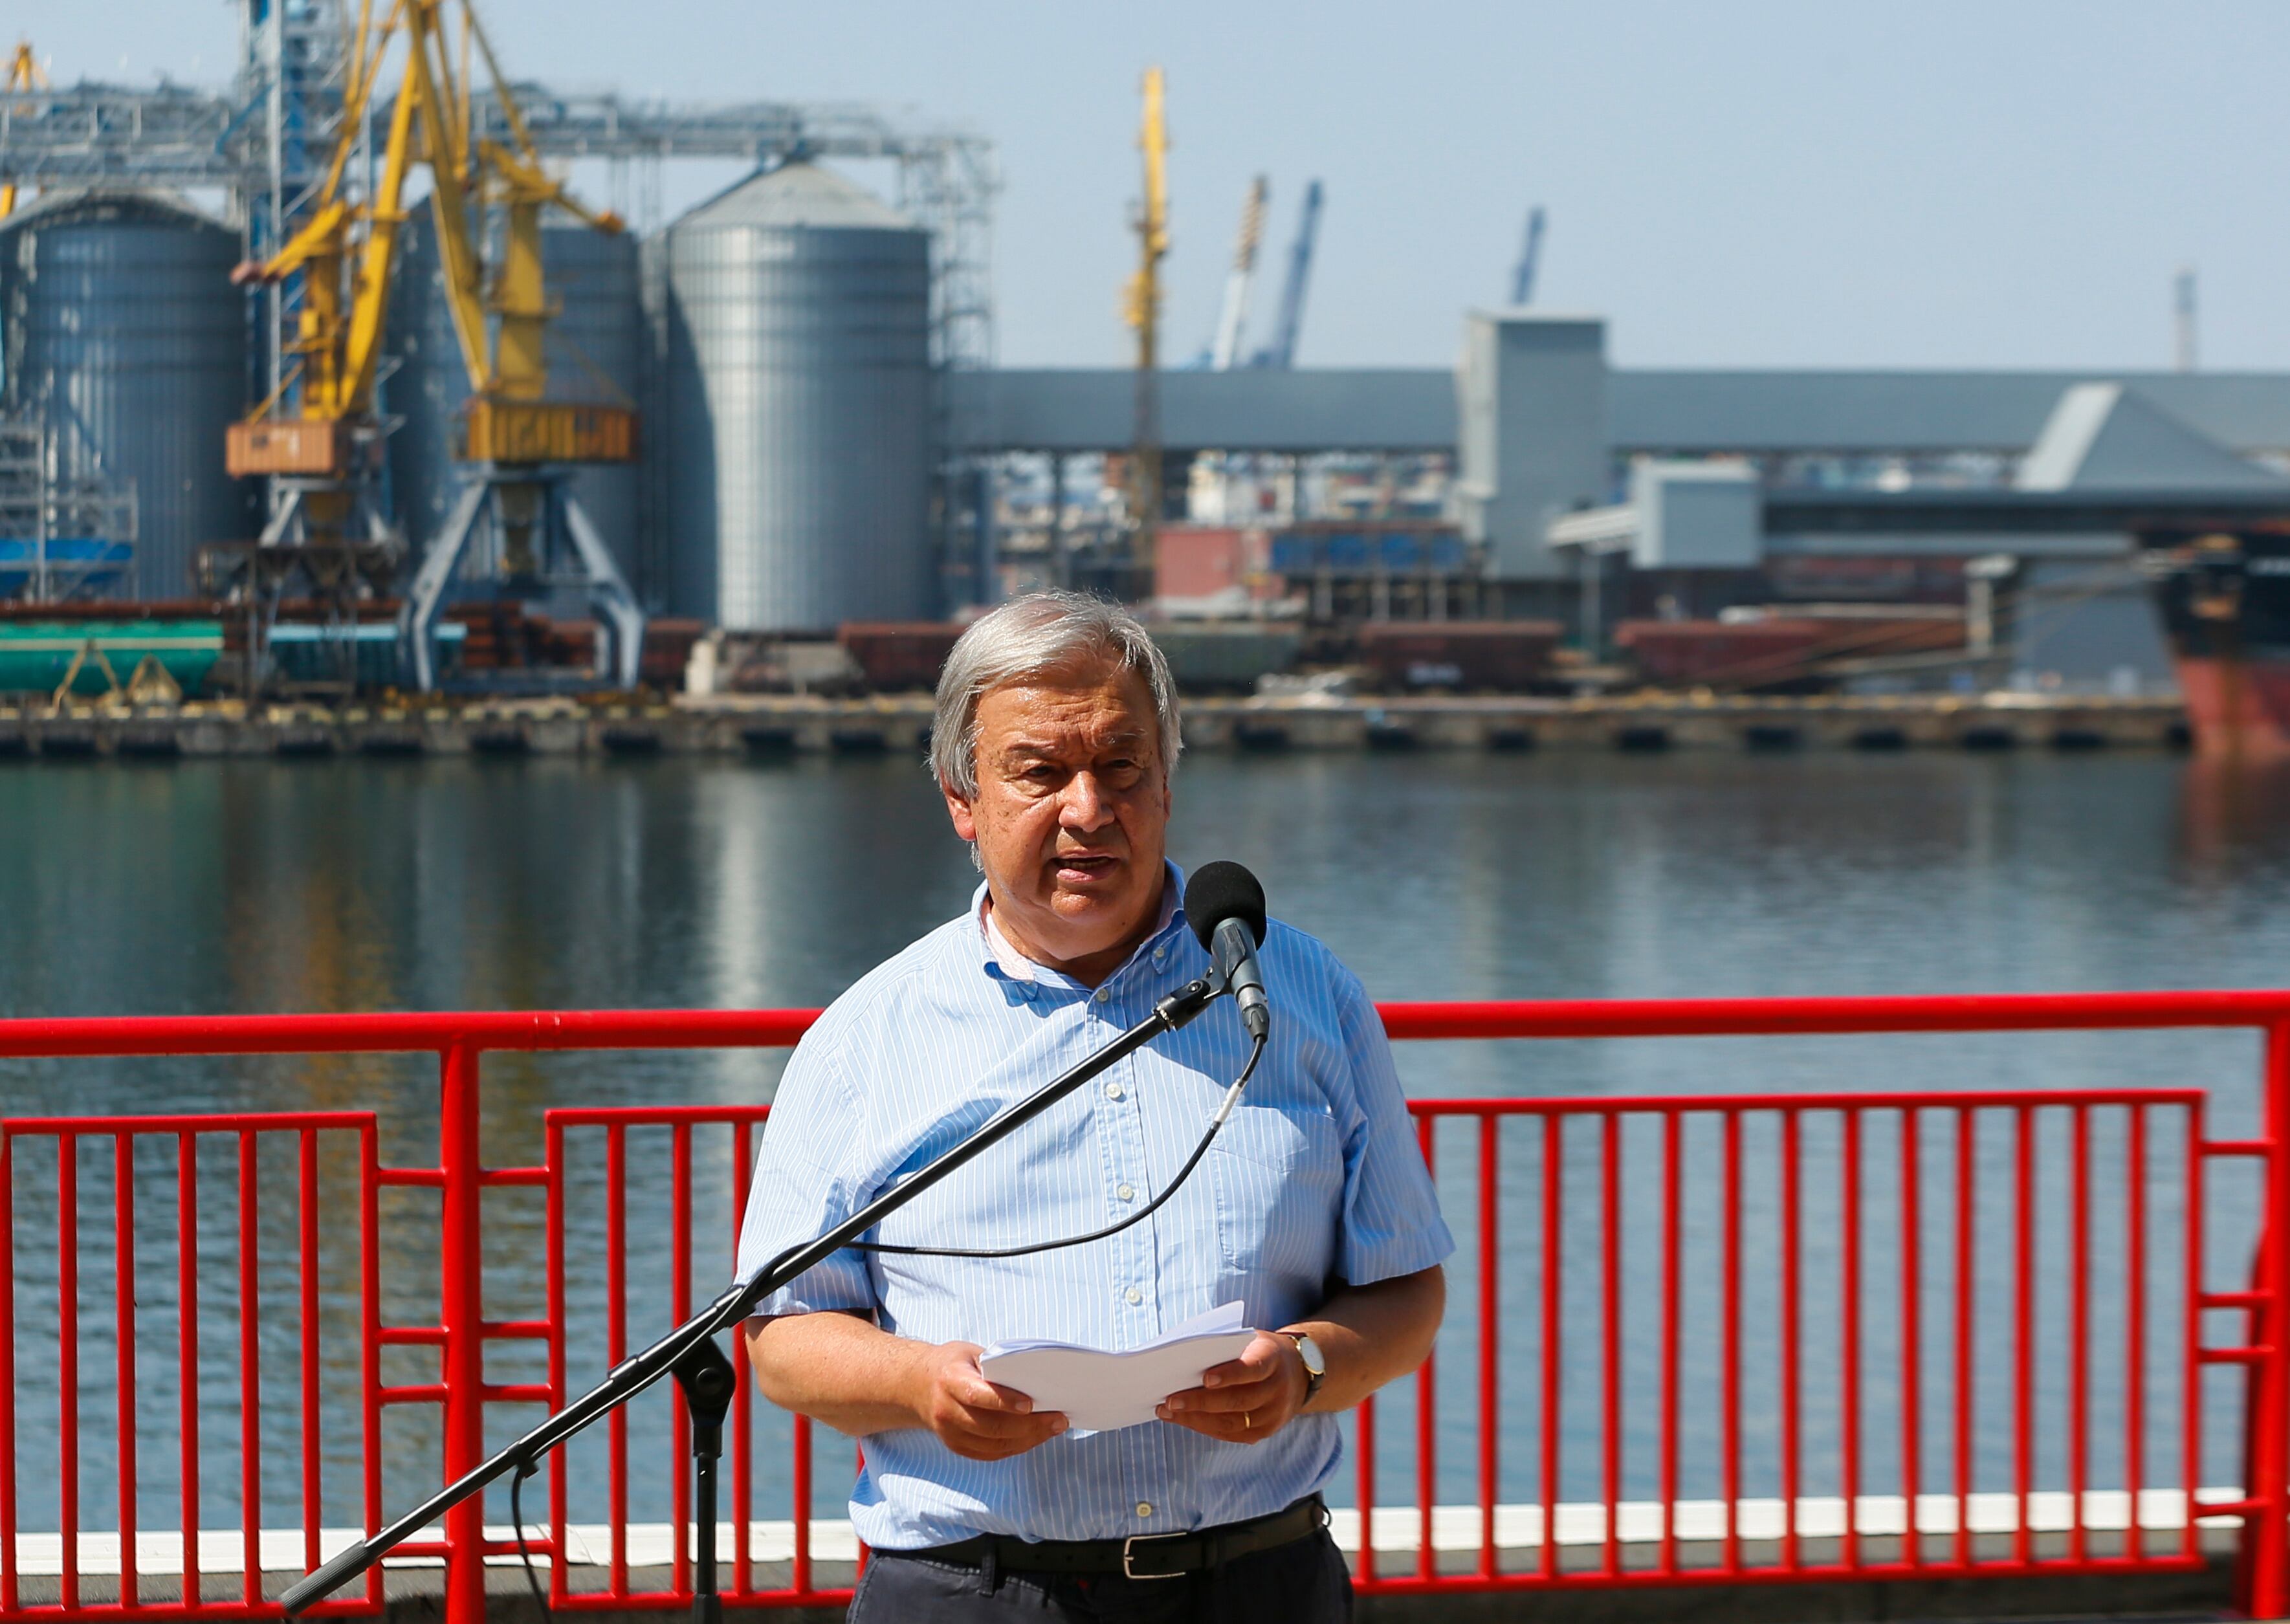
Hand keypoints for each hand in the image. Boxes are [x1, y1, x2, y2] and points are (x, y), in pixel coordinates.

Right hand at [906, 1341, 1068, 1461]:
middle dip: (1029, 1425)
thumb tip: (1035, 1379)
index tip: (1031, 1404)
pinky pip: (991, 1453)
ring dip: (1029, 1439)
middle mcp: (946, 1410)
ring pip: (994, 1444)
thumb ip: (995, 1366)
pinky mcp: (956, 1446)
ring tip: (1054, 1428)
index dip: (1004, 1402)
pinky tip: (1035, 1437)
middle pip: (991, 1426)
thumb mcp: (970, 1353)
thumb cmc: (952, 1364)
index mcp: (950, 1380)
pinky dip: (1016, 1446)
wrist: (917, 1386)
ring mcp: (950, 1433)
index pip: (977, 1395)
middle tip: (1059, 1419)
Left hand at [1156, 1332, 1306, 1444]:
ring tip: (1167, 1412)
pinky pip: (1232, 1434)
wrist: (1298, 1372)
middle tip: (1169, 1400)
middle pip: (1237, 1400)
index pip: (1253, 1369)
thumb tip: (1183, 1358)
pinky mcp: (1265, 1430)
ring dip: (1195, 1419)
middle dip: (1200, 1402)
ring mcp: (1273, 1414)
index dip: (1230, 1374)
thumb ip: (1225, 1347)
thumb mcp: (1251, 1339)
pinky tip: (1184, 1419)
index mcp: (1274, 1359)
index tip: (1204, 1378)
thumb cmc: (1260, 1351)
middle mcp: (1277, 1390)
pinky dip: (1205, 1427)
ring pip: (1231, 1422)